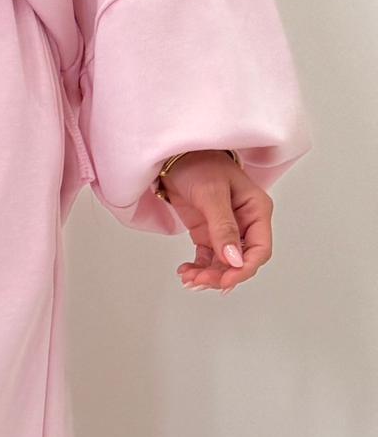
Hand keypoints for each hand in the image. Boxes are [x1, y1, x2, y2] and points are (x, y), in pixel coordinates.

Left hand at [160, 150, 273, 293]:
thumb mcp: (211, 194)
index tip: (224, 281)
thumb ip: (223, 227)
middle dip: (222, 275)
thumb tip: (233, 259)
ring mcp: (227, 230)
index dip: (244, 269)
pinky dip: (198, 268)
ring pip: (224, 264)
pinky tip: (186, 271)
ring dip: (208, 275)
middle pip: (241, 261)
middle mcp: (245, 223)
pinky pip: (209, 258)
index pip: (259, 250)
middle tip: (199, 281)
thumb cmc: (200, 163)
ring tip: (188, 278)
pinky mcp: (209, 233)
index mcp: (256, 210)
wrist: (177, 155)